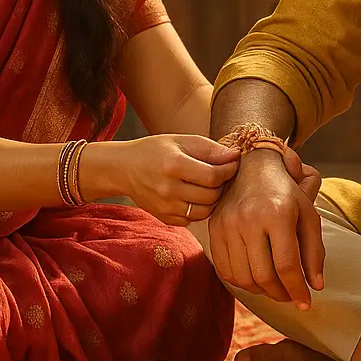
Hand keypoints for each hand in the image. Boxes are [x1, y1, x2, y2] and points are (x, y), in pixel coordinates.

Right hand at [117, 135, 239, 225]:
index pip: (213, 176)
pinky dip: (200, 208)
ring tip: (209, 184)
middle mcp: (168, 189)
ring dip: (213, 198)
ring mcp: (166, 207)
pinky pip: (193, 219)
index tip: (233, 163)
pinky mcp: (165, 218)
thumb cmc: (155, 150)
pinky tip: (195, 195)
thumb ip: (210, 148)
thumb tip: (236, 155)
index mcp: (174, 165)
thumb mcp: (181, 141)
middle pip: (211, 195)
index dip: (228, 170)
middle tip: (221, 173)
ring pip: (206, 210)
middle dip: (222, 184)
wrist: (124, 169)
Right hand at [207, 147, 324, 308]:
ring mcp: (228, 224)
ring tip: (274, 288)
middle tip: (290, 296)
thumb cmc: (286, 193)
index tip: (305, 303)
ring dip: (261, 292)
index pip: (286, 265)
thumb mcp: (309, 215)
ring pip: (243, 277)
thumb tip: (315, 287)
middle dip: (280, 294)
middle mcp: (250, 219)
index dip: (297, 290)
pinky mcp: (214, 228)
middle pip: (263, 276)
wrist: (252, 167)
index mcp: (278, 214)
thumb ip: (314, 252)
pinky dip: (242, 282)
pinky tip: (255, 279)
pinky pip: (225, 270)